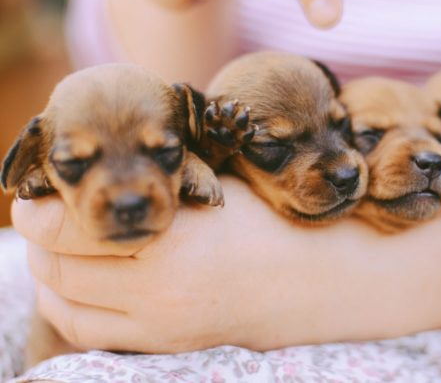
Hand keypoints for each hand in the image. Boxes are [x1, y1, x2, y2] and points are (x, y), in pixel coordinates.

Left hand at [13, 177, 440, 352]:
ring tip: (63, 250)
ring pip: (68, 308)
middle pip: (58, 269)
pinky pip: (96, 333)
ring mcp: (165, 325)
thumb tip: (108, 169)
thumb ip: (165, 180)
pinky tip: (90, 283)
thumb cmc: (282, 220)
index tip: (38, 192)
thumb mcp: (223, 187)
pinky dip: (78, 307)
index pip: (71, 228)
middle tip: (47, 215)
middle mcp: (161, 290)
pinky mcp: (173, 345)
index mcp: (176, 238)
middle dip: (42, 240)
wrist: (330, 280)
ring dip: (53, 277)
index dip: (42, 207)